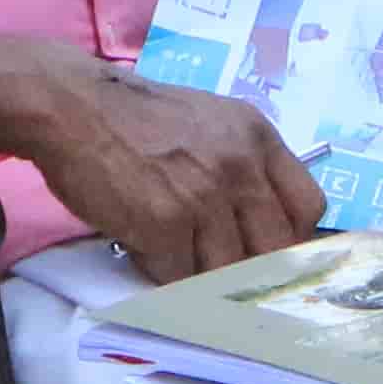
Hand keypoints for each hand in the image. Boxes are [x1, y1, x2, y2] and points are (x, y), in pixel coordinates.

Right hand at [22, 63, 326, 278]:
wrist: (73, 106)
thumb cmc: (136, 119)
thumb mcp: (209, 123)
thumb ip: (242, 165)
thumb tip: (262, 225)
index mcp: (257, 137)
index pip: (309, 206)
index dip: (292, 238)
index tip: (271, 252)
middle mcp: (240, 166)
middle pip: (276, 248)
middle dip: (251, 269)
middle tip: (222, 272)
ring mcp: (205, 196)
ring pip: (228, 271)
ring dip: (202, 276)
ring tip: (176, 255)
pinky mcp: (165, 224)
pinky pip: (180, 277)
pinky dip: (164, 276)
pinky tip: (146, 251)